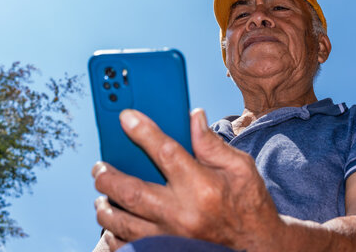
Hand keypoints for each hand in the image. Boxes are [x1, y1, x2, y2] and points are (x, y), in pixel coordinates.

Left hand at [92, 108, 282, 250]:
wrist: (256, 245)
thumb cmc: (248, 203)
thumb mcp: (240, 168)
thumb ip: (212, 143)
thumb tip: (193, 116)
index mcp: (203, 187)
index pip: (166, 152)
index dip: (144, 132)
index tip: (126, 117)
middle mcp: (182, 214)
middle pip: (130, 192)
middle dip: (107, 177)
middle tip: (99, 167)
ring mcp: (171, 238)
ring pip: (122, 223)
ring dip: (104, 208)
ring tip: (102, 196)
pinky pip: (129, 247)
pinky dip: (114, 236)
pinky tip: (113, 225)